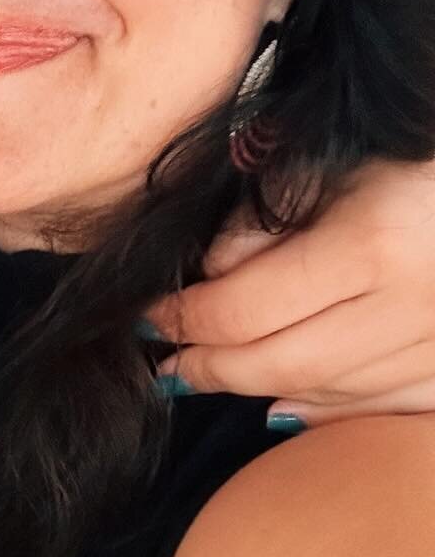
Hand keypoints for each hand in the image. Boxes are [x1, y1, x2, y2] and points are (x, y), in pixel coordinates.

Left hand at [146, 158, 434, 424]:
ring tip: (209, 378)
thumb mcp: (337, 156)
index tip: (148, 314)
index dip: (186, 318)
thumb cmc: (417, 148)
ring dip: (261, 388)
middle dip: (210, 367)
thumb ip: (267, 216)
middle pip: (281, 362)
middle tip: (166, 365)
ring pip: (332, 391)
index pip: (245, 308)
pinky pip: (389, 403)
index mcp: (374, 246)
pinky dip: (330, 408)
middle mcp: (416, 305)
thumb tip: (211, 276)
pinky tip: (286, 406)